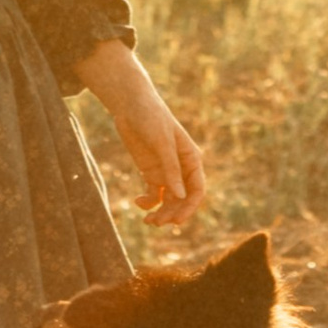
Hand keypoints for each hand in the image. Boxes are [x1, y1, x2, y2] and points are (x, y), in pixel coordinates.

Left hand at [75, 43, 208, 226]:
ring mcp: (165, 171)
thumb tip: (180, 196)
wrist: (130, 104)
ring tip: (148, 221)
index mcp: (191, 159)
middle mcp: (181, 168)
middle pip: (182, 199)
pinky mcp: (150, 171)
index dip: (189, 207)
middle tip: (156, 223)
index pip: (197, 190)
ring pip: (168, 200)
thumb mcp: (161, 143)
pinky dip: (148, 202)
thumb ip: (170, 169)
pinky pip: (154, 194)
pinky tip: (138, 202)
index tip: (177, 221)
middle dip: (172, 213)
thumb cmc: (151, 117)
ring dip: (160, 212)